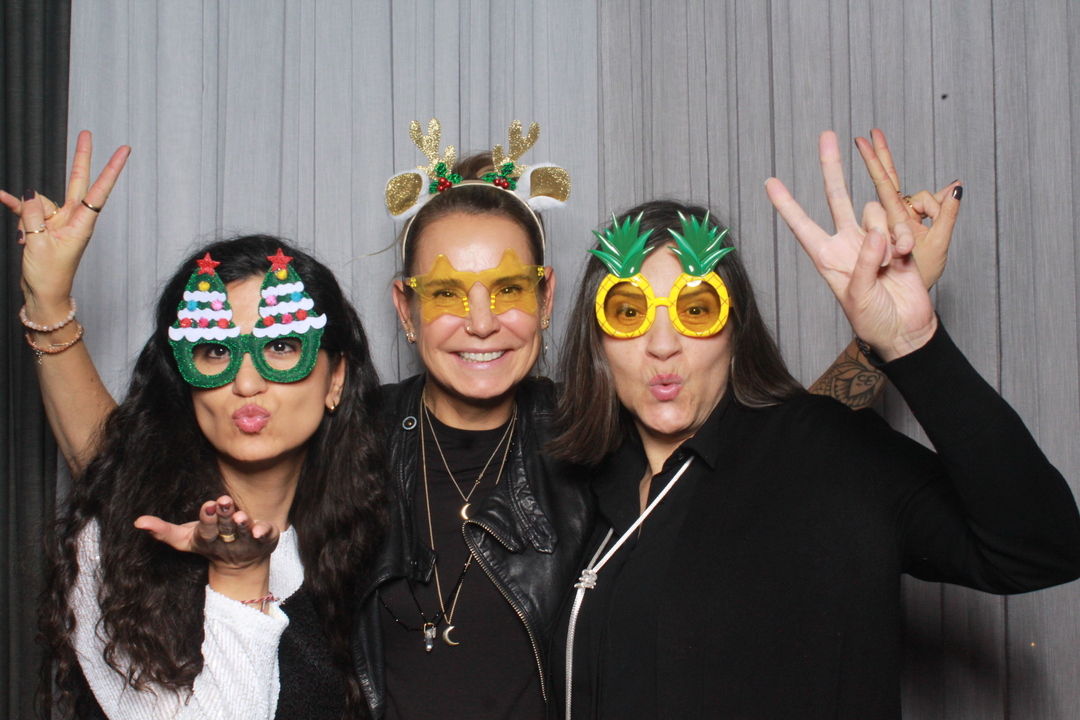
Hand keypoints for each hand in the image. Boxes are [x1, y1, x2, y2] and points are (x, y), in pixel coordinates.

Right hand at [1, 131, 129, 318]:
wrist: (44, 297)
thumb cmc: (49, 277)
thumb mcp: (39, 245)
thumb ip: (34, 216)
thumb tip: (30, 194)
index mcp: (81, 223)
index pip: (98, 190)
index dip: (110, 169)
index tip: (123, 151)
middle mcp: (72, 219)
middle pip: (77, 182)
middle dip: (81, 157)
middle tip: (87, 133)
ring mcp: (58, 222)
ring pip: (41, 201)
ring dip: (28, 215)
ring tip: (28, 240)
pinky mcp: (43, 227)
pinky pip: (28, 210)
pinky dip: (16, 206)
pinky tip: (2, 198)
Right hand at [135, 495, 279, 575]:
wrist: (242, 563)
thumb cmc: (210, 541)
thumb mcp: (186, 539)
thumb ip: (163, 531)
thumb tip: (137, 522)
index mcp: (208, 540)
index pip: (205, 531)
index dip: (206, 520)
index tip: (206, 505)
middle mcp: (228, 542)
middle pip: (225, 528)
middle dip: (223, 515)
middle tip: (222, 500)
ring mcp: (247, 542)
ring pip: (245, 532)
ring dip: (243, 523)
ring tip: (241, 513)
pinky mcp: (265, 539)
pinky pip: (266, 535)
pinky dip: (264, 531)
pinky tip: (260, 528)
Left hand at [765, 131, 960, 360]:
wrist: (906, 330)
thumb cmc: (874, 322)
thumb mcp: (859, 297)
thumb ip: (864, 264)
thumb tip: (876, 234)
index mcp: (827, 258)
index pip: (802, 226)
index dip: (787, 204)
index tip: (770, 182)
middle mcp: (846, 244)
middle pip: (836, 197)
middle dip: (832, 167)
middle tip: (827, 136)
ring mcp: (872, 240)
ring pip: (873, 212)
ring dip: (883, 235)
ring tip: (887, 265)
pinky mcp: (898, 240)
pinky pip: (898, 223)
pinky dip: (902, 240)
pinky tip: (902, 259)